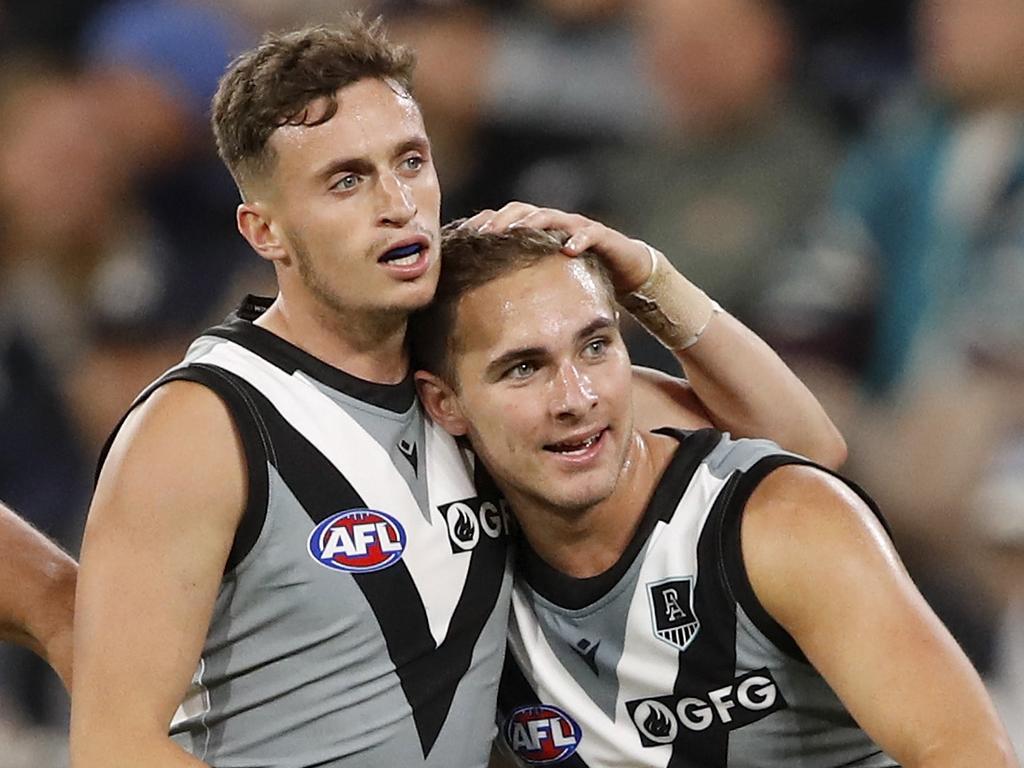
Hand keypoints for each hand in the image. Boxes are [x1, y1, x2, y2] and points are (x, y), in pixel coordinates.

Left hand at [462, 202, 655, 292]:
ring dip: (534, 221)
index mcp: (536, 232)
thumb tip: (480, 302)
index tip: (462, 235)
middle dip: (502, 219)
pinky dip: (580, 238)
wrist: (625, 272)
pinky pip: (591, 232)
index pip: (505, 219)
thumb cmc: (579, 277)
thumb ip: (517, 282)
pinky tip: (569, 247)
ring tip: (518, 230)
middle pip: (523, 211)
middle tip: (484, 233)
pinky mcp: (603, 236)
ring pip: (552, 216)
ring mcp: (577, 226)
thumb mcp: (543, 280)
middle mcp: (554, 223)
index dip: (484, 223)